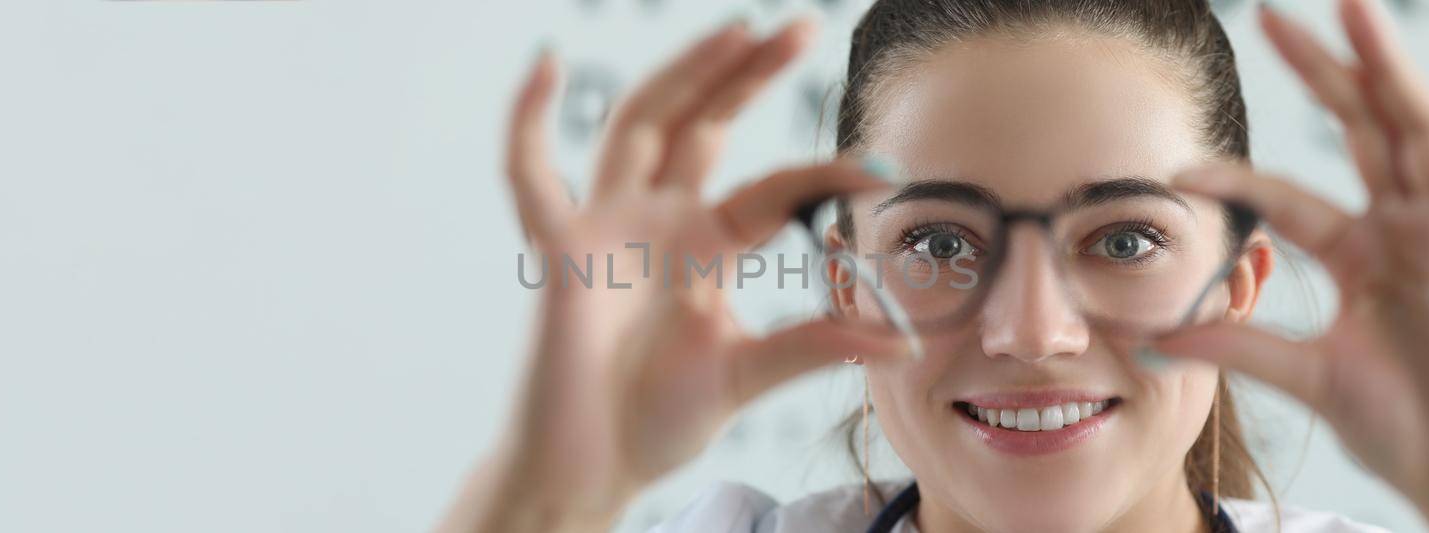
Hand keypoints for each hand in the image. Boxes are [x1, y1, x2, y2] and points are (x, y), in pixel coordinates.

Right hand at [437, 17, 905, 532]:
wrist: (594, 466)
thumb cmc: (658, 421)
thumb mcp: (749, 373)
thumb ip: (816, 347)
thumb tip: (901, 343)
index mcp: (709, 244)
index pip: (776, 186)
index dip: (827, 173)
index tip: (883, 172)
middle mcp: (661, 220)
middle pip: (706, 124)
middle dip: (748, 75)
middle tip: (801, 27)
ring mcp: (609, 225)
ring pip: (640, 124)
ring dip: (682, 74)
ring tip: (735, 29)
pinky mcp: (560, 247)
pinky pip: (530, 174)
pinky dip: (527, 120)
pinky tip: (548, 65)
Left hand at [1155, 1, 1428, 530]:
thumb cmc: (1407, 428)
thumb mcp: (1308, 375)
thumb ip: (1239, 346)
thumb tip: (1152, 338)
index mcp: (1362, 252)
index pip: (1288, 198)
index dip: (1238, 179)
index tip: (1180, 168)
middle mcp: (1407, 228)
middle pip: (1357, 132)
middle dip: (1320, 72)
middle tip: (1272, 15)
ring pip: (1419, 132)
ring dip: (1389, 70)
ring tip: (1355, 10)